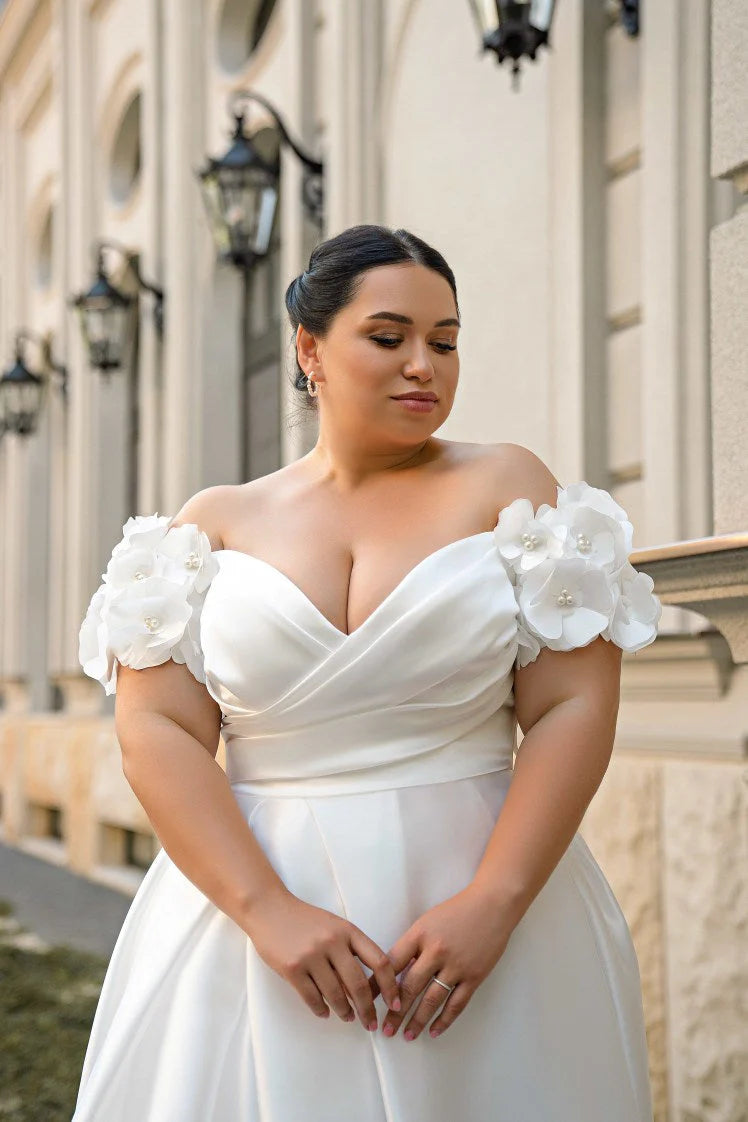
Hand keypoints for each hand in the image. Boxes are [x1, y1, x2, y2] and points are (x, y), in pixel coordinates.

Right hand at [245, 887, 401, 1031]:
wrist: (270, 909)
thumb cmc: (305, 920)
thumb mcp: (334, 927)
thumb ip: (350, 950)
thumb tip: (366, 988)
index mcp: (348, 931)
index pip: (379, 961)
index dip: (390, 986)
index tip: (394, 1004)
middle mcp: (332, 943)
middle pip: (359, 984)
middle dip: (368, 1010)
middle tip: (371, 1024)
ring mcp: (311, 956)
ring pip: (335, 995)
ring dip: (345, 1011)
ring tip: (349, 1017)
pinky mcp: (292, 969)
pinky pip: (312, 998)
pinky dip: (321, 1009)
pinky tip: (326, 1013)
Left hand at [371, 883, 515, 1040]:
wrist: (492, 905)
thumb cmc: (457, 911)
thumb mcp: (427, 921)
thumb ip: (413, 945)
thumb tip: (396, 973)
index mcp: (420, 934)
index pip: (392, 963)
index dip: (378, 984)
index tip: (367, 1001)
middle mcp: (436, 951)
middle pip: (410, 986)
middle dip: (395, 1011)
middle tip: (386, 1028)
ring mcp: (456, 965)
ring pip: (431, 1000)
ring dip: (417, 1021)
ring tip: (407, 1035)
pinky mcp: (474, 976)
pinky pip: (456, 1004)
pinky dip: (444, 1020)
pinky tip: (434, 1031)